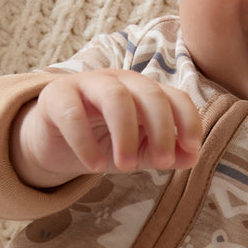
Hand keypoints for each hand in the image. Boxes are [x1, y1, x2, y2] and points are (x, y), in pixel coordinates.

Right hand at [10, 69, 202, 187]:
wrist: (55, 143)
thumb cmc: (102, 142)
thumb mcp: (138, 151)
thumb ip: (165, 153)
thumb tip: (192, 157)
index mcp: (143, 91)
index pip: (175, 97)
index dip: (188, 121)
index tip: (191, 150)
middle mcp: (119, 81)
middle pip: (149, 93)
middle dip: (161, 129)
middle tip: (162, 163)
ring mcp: (87, 84)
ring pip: (115, 97)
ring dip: (126, 134)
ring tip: (127, 166)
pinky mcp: (56, 96)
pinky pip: (73, 114)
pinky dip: (86, 142)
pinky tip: (94, 166)